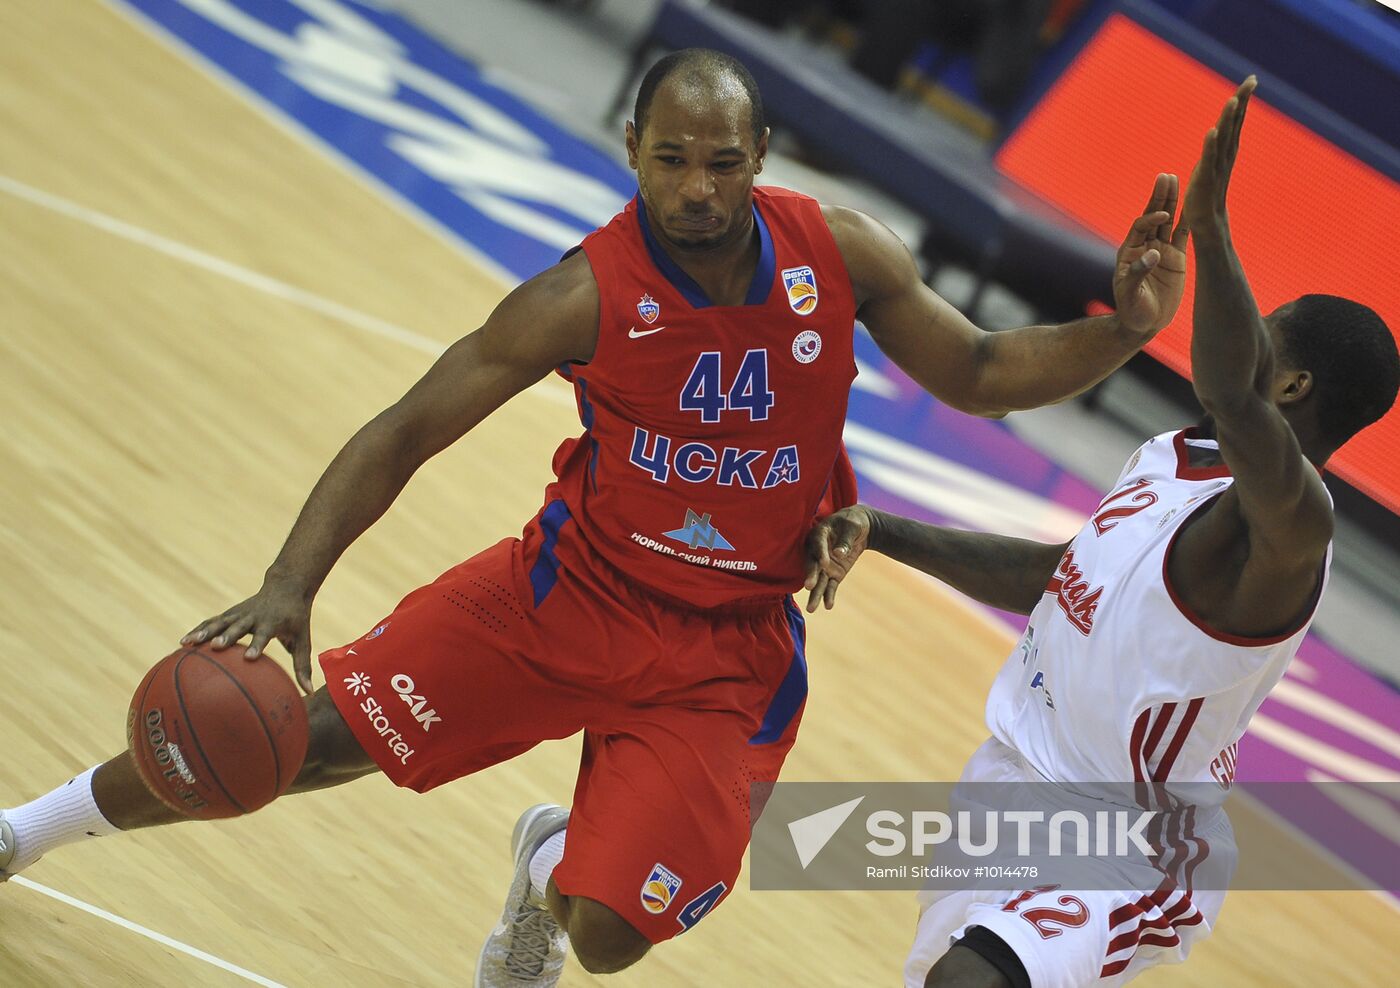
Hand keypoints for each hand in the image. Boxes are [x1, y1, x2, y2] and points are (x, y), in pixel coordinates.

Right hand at [181, 580, 315, 692]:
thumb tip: (309, 691)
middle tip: (217, 647)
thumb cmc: (296, 618)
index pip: (264, 634)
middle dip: (227, 636)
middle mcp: (254, 616)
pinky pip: (212, 622)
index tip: (250, 657)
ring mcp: (239, 613)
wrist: (286, 586)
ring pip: (219, 622)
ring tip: (187, 644)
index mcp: (273, 622)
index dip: (257, 644)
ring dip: (204, 632)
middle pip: (238, 626)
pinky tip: (183, 642)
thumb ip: (303, 665)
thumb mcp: (303, 639)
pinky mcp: (230, 613)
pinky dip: (198, 630)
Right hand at [803, 505, 873, 612]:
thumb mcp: (852, 526)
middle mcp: (817, 551)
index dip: (820, 554)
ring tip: (811, 609)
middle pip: (813, 565)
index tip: (824, 564)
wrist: (859, 529)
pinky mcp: (833, 573)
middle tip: (809, 586)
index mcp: (819, 534)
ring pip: (818, 580)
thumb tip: (838, 553)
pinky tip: (828, 606)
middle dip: (811, 576)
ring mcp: (825, 565)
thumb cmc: (853, 523)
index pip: (817, 544)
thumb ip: (845, 540)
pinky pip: (830, 586)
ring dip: (815, 594)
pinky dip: (829, 596)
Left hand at [1112, 172, 1188, 335]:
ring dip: (1172, 202)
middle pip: (1154, 217)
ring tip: (1176, 179)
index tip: (1162, 215)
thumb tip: (1152, 254)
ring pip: (1169, 222)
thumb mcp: (1130, 293)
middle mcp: (1146, 246)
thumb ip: (1139, 273)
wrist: (1144, 324)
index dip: (1150, 218)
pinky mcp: (1176, 259)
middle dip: (1160, 198)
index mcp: (1130, 251)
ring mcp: (1162, 251)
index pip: (1141, 227)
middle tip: (1166, 177)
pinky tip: (1195, 203)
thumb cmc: (1131, 310)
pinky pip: (1183, 235)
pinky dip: (1189, 220)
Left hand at [1179, 77, 1256, 237]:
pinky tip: (1212, 131)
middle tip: (1251, 80)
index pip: (1236, 120)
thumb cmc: (1206, 193)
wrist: (1206, 222)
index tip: (1251, 80)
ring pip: (1224, 138)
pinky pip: (1208, 159)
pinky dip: (1210, 145)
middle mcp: (1225, 155)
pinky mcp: (1205, 179)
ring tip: (1233, 100)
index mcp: (1226, 149)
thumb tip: (1218, 131)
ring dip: (1228, 119)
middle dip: (1242, 101)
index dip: (1243, 100)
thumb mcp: (1210, 164)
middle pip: (1235, 123)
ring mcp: (1216, 167)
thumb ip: (1215, 147)